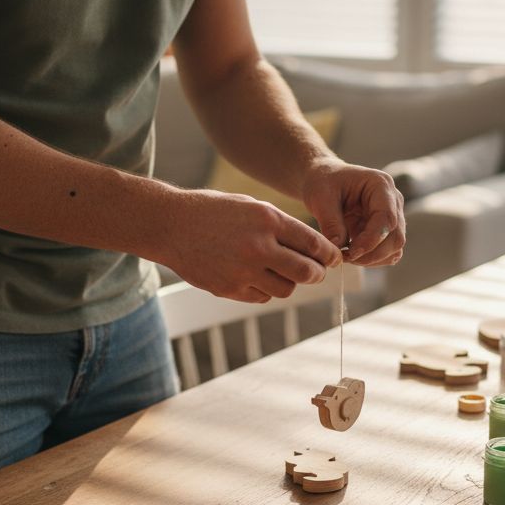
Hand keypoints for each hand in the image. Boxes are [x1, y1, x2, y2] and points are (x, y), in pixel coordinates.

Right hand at [155, 188, 340, 302]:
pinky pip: (262, 297)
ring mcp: (243, 271)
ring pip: (286, 289)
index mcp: (268, 220)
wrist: (171, 225)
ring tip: (283, 272)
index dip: (329, 255)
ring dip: (290, 283)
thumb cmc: (214, 211)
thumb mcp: (251, 207)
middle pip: (306, 272)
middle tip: (317, 272)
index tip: (334, 258)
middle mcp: (258, 247)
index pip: (313, 244)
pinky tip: (257, 276)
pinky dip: (266, 289)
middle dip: (317, 273)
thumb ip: (281, 226)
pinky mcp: (229, 289)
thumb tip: (313, 249)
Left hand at [302, 159, 405, 265]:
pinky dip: (371, 259)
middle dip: (371, 254)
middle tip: (344, 257)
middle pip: (395, 237)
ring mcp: (393, 216)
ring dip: (371, 259)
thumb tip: (338, 249)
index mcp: (380, 185)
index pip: (387, 218)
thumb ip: (331, 223)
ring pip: (393, 248)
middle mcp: (393, 201)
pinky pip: (387, 253)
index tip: (350, 253)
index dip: (371, 239)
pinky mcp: (386, 231)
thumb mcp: (321, 198)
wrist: (325, 180)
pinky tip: (351, 254)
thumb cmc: (323, 182)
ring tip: (345, 255)